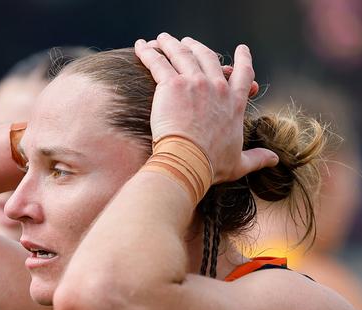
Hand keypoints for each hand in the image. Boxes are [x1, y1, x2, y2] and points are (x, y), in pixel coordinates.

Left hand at [135, 34, 277, 183]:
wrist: (188, 161)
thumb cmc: (211, 164)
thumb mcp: (239, 163)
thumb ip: (257, 158)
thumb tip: (274, 160)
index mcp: (234, 103)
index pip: (243, 74)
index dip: (243, 59)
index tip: (242, 49)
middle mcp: (216, 87)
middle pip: (208, 57)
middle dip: (198, 46)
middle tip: (189, 42)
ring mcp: (194, 83)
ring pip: (182, 54)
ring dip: (171, 44)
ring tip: (163, 39)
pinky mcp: (171, 85)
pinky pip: (158, 62)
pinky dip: (148, 52)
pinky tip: (141, 46)